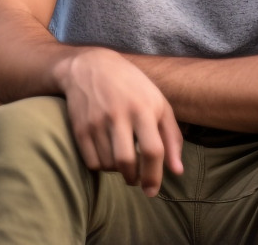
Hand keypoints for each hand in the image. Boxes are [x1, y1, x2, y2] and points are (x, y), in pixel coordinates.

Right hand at [55, 48, 183, 196]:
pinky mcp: (80, 127)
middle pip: (126, 161)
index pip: (152, 150)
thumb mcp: (158, 103)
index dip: (154, 175)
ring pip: (108, 164)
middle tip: (136, 180)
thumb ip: (172, 137)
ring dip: (117, 171)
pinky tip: (107, 153)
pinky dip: (101, 165)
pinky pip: (92, 162)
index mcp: (144, 108)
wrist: (91, 66)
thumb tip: (177, 171)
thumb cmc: (132, 87)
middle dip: (133, 178)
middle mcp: (119, 114)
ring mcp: (97, 121)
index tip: (152, 191)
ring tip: (122, 160)